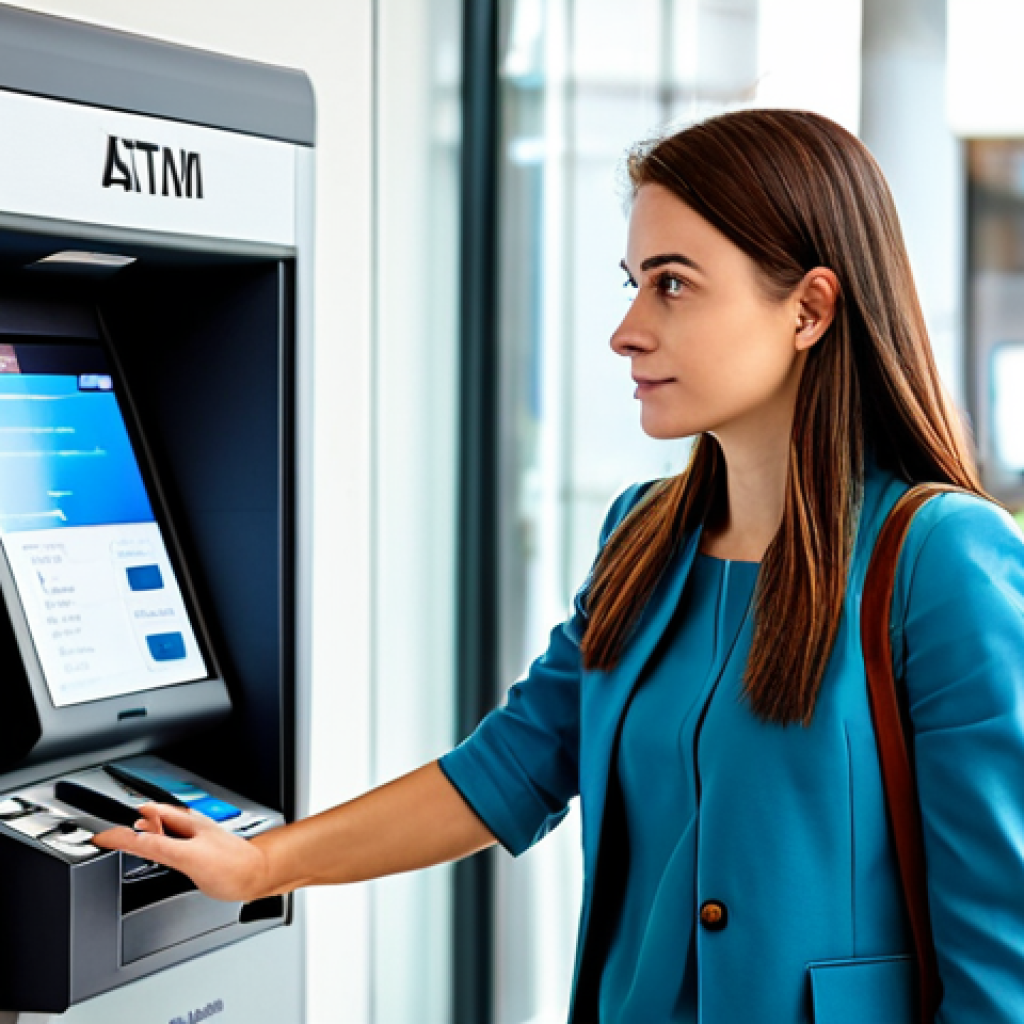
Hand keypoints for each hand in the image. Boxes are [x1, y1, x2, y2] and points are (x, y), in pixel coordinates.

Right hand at [92, 803, 269, 902]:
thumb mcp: (187, 858)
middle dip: (131, 821)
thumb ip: (159, 847)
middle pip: (153, 819)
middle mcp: (188, 827)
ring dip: (145, 833)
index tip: (98, 836)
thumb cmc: (231, 866)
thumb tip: (130, 836)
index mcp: (183, 824)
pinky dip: (159, 845)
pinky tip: (159, 852)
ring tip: (127, 837)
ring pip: (163, 830)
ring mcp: (195, 839)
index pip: (142, 821)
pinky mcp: (201, 852)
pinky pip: (173, 843)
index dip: (118, 829)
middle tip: (109, 828)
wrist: (258, 875)